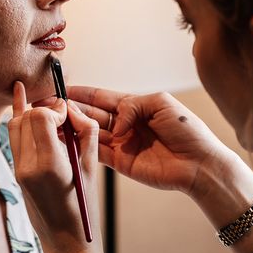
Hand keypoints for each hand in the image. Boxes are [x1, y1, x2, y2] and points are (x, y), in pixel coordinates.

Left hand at [9, 82, 110, 252]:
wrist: (65, 243)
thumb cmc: (83, 209)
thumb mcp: (91, 169)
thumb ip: (86, 133)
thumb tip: (73, 109)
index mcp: (48, 165)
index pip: (39, 117)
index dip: (54, 109)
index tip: (68, 113)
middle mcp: (28, 166)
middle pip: (25, 118)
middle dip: (42, 108)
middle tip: (60, 111)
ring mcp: (19, 171)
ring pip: (15, 126)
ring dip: (30, 113)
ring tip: (49, 111)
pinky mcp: (17, 174)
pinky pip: (16, 141)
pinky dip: (22, 124)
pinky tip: (20, 101)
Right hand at [65, 86, 238, 197]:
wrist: (199, 164)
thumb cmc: (187, 131)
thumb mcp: (160, 103)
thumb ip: (131, 106)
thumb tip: (114, 123)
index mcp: (134, 107)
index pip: (102, 98)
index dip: (83, 93)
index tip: (64, 89)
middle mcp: (124, 124)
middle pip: (92, 114)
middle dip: (73, 109)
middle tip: (53, 105)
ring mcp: (121, 143)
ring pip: (91, 132)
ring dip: (74, 126)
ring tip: (57, 120)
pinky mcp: (121, 162)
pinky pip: (97, 152)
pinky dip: (83, 146)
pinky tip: (68, 139)